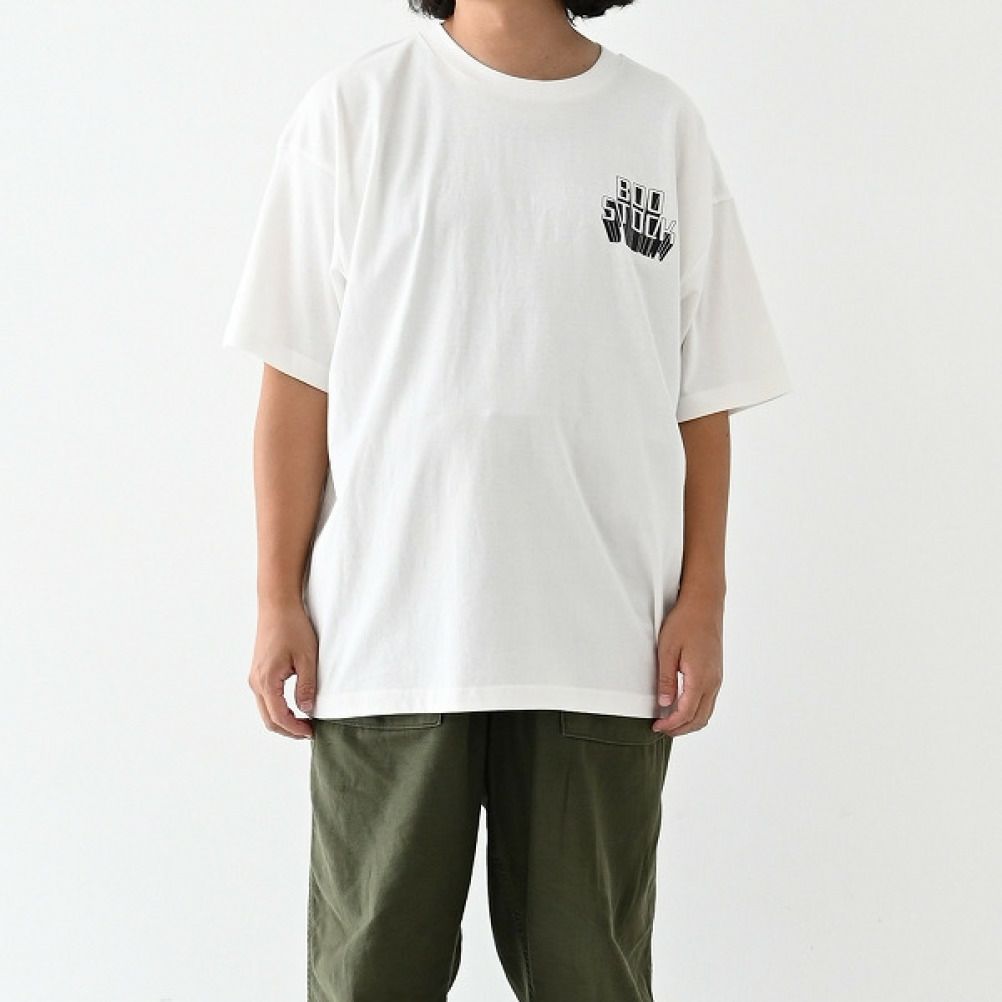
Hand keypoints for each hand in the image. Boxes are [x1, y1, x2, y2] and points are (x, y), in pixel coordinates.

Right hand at [248, 600, 317, 739]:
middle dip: (288, 730)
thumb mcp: (307, 658)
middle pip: (269, 719)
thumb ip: (307, 686)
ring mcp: (254, 677)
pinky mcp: (258, 672)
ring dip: (283, 721)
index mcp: (266, 681)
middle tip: (310, 732)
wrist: (278, 606)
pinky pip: (265, 699)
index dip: (295, 729)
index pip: (279, 717)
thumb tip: (306, 709)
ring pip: (266, 710)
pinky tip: (295, 708)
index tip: (312, 732)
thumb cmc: (293, 628)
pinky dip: (278, 709)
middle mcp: (256, 682)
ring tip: (305, 722)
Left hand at [653, 594, 723, 736]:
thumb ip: (667, 679)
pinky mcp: (716, 673)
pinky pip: (709, 701)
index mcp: (700, 677)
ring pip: (707, 712)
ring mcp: (716, 678)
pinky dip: (696, 711)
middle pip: (700, 719)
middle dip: (680, 729)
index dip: (671, 725)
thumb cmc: (684, 622)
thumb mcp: (667, 649)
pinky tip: (681, 706)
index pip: (687, 713)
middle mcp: (713, 682)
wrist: (704, 604)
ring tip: (669, 721)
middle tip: (661, 728)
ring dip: (689, 721)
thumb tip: (664, 704)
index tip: (656, 726)